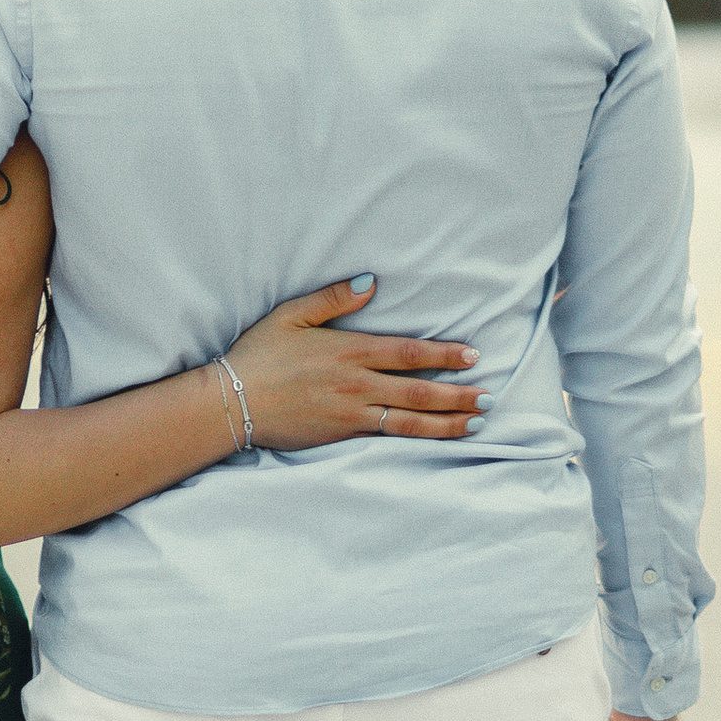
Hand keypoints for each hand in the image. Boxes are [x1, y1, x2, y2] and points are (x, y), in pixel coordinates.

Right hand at [223, 276, 481, 451]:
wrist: (231, 402)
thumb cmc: (259, 355)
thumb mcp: (292, 315)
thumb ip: (334, 299)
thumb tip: (371, 282)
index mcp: (349, 350)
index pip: (409, 353)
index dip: (445, 355)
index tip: (472, 357)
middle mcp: (357, 383)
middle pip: (419, 391)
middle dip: (458, 393)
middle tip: (488, 395)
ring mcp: (351, 413)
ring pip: (410, 420)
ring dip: (448, 421)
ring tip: (477, 420)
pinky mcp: (341, 435)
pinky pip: (388, 437)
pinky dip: (418, 438)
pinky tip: (438, 437)